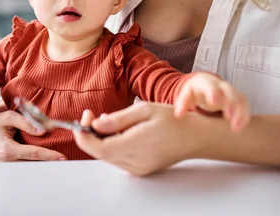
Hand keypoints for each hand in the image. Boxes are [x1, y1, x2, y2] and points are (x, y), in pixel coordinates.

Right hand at [0, 99, 65, 161]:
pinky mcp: (8, 164)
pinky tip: (43, 158)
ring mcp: (6, 164)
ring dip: (41, 162)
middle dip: (48, 162)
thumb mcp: (9, 116)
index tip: (62, 157)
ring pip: (29, 165)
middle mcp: (6, 160)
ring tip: (55, 160)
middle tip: (63, 160)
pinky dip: (33, 160)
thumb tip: (43, 131)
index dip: (49, 155)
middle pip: (33, 163)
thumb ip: (26, 123)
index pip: (33, 153)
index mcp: (7, 149)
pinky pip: (23, 163)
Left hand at [73, 103, 206, 175]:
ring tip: (110, 120)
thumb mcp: (143, 110)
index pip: (97, 147)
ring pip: (107, 155)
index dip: (84, 132)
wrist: (195, 137)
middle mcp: (134, 162)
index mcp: (135, 146)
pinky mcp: (141, 169)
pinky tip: (120, 131)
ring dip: (101, 139)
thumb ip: (117, 119)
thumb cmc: (173, 120)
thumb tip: (96, 125)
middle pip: (99, 152)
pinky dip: (112, 144)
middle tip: (92, 115)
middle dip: (90, 133)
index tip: (85, 115)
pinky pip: (118, 158)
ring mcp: (138, 168)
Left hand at [175, 73, 249, 131]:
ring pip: (240, 99)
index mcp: (207, 83)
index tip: (213, 102)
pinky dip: (244, 116)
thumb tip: (179, 115)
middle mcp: (221, 86)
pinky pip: (245, 106)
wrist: (204, 86)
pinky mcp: (238, 100)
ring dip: (240, 112)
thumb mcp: (186, 94)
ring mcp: (232, 92)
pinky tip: (240, 127)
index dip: (213, 92)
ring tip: (236, 128)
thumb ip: (182, 103)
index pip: (211, 85)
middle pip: (229, 90)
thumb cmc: (195, 91)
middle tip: (228, 116)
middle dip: (230, 102)